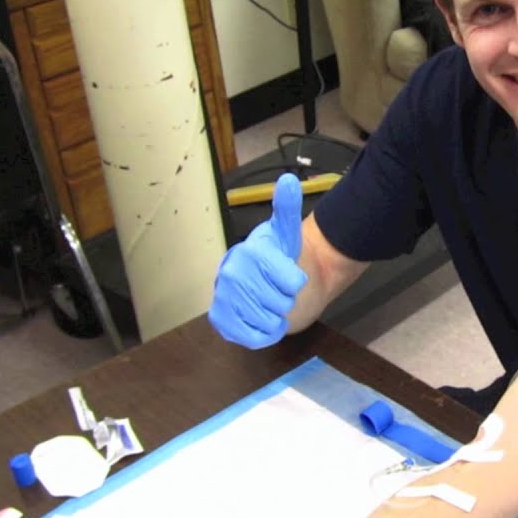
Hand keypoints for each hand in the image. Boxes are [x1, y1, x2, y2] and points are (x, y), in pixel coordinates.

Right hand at [209, 173, 307, 348]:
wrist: (280, 285)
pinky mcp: (221, 321)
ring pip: (265, 321)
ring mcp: (223, 297)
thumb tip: (287, 180)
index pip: (289, 280)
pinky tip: (263, 320)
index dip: (296, 282)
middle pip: (277, 302)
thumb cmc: (286, 260)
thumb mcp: (290, 235)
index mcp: (249, 251)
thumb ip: (287, 210)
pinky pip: (249, 337)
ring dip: (277, 318)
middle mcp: (230, 271)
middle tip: (282, 291)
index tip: (293, 275)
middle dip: (287, 301)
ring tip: (273, 304)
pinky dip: (264, 333)